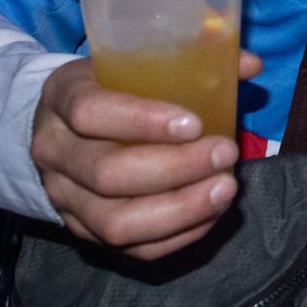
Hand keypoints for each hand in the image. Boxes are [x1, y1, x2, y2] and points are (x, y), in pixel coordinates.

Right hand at [31, 50, 262, 259]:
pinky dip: (176, 236)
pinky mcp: (82, 231)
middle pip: (108, 175)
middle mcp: (55, 153)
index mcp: (62, 98)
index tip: (195, 123)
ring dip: (180, 210)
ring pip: (116, 222)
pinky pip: (129, 248)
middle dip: (176, 169)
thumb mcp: (131, 60)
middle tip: (225, 152)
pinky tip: (210, 213)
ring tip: (225, 188)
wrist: (62, 126)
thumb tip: (251, 65)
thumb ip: (191, 58)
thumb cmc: (109, 87)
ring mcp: (64, 199)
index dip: (143, 121)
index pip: (90, 113)